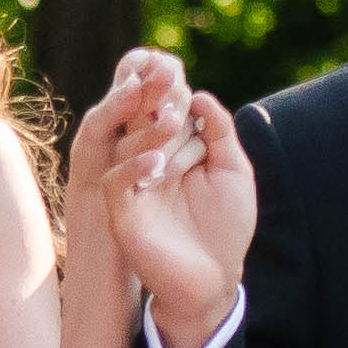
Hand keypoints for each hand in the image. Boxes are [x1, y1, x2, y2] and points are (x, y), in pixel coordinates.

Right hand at [99, 49, 256, 347]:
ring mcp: (134, 187)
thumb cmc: (227, 227)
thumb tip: (199, 94)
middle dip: (151, 98)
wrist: (213, 281)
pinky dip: (133, 168)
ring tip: (171, 119)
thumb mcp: (232, 172)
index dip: (168, 90)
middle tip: (162, 77)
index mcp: (174, 149)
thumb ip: (220, 132)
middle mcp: (149, 163)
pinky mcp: (123, 213)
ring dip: (149, 131)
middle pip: (142, 121)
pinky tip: (157, 163)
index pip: (164, 110)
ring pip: (127, 147)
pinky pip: (115, 182)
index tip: (171, 66)